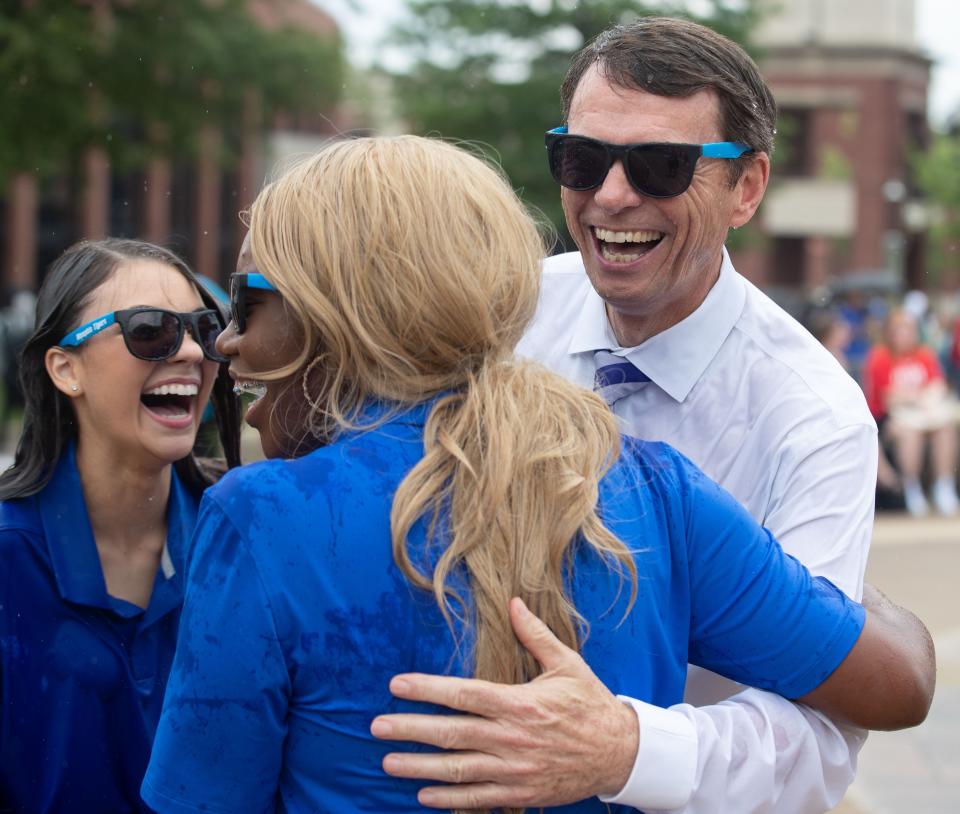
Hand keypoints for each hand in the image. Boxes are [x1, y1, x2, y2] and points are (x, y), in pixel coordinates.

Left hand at [369, 597, 638, 809]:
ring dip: (420, 767)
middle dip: (410, 729)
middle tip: (377, 727)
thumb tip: (513, 602)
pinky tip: (423, 794)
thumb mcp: (566, 663)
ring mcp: (515, 769)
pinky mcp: (521, 792)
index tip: (397, 685)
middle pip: (451, 733)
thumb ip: (534, 635)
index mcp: (519, 702)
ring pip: (458, 770)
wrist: (620, 752)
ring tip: (388, 762)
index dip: (427, 689)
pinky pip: (478, 799)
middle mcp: (512, 737)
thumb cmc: (590, 703)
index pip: (463, 694)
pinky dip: (449, 800)